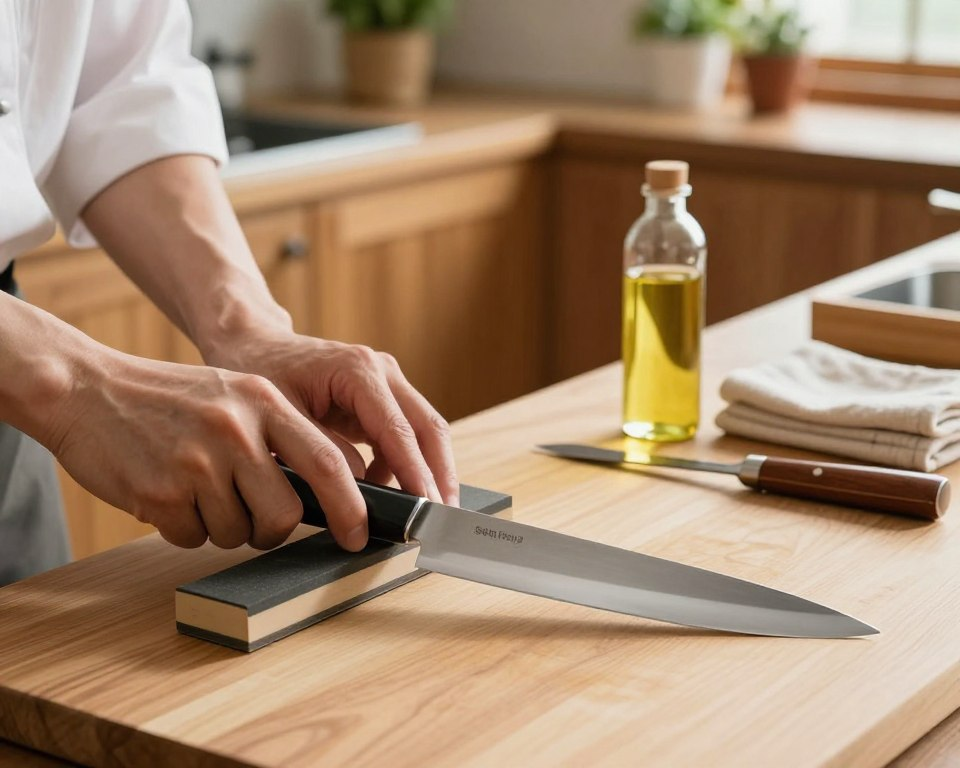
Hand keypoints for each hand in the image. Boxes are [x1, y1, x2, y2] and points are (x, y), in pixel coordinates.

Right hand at [46, 347, 369, 550]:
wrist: (86, 388)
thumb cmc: (168, 399)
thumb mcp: (234, 395)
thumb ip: (278, 435)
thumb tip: (326, 494)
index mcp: (262, 401)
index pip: (327, 461)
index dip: (351, 506)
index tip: (359, 535)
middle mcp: (236, 429)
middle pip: (285, 513)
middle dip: (273, 529)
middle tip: (253, 518)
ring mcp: (197, 462)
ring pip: (238, 533)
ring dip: (220, 525)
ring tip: (194, 487)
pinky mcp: (160, 493)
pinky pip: (193, 538)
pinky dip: (183, 527)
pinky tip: (165, 491)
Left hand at [205, 332, 458, 507]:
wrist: (254, 347)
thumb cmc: (261, 373)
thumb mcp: (283, 416)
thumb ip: (324, 452)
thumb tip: (361, 486)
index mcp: (358, 370)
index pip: (400, 429)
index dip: (416, 472)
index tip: (426, 506)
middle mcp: (382, 371)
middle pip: (429, 428)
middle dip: (439, 475)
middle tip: (441, 516)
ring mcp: (386, 383)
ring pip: (425, 432)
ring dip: (428, 472)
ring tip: (423, 512)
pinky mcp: (382, 398)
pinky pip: (405, 436)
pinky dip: (403, 466)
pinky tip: (389, 493)